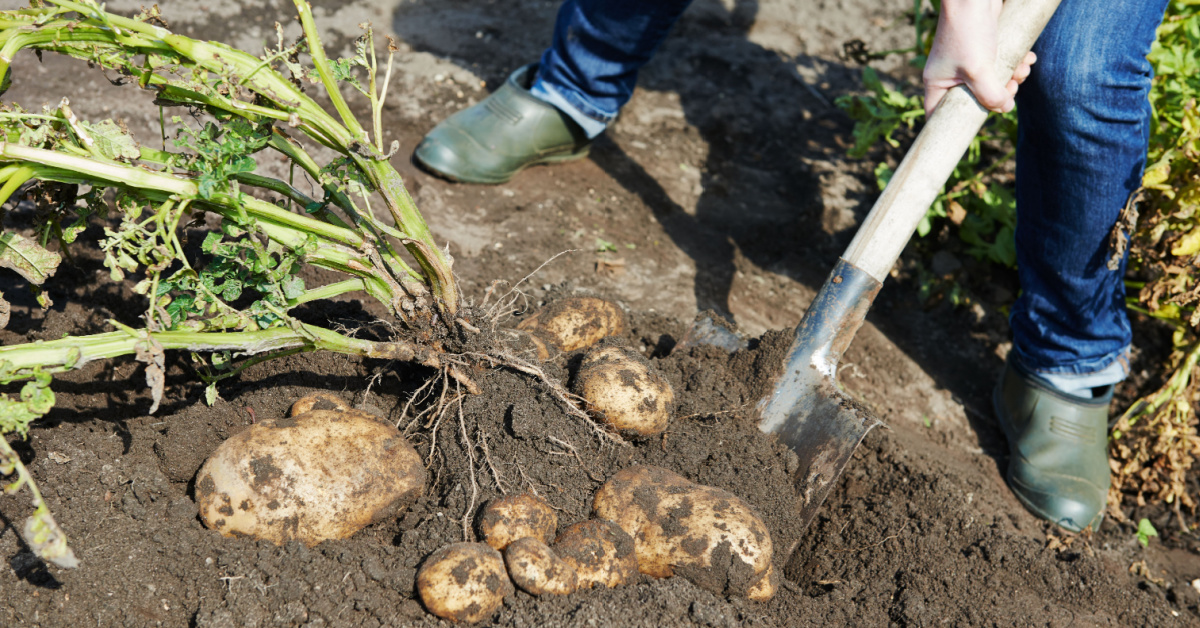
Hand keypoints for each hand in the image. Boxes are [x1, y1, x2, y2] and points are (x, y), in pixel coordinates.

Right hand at [922, 0, 1036, 116]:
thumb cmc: (968, 32)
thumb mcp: (979, 70)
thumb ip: (991, 95)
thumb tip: (1005, 108)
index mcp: (937, 83)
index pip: (937, 115)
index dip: (956, 125)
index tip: (977, 126)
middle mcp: (949, 75)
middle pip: (972, 100)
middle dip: (997, 96)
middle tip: (1012, 88)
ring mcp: (966, 62)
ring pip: (990, 82)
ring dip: (1012, 78)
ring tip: (1023, 68)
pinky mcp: (982, 49)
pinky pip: (999, 65)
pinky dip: (1014, 63)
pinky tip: (1027, 58)